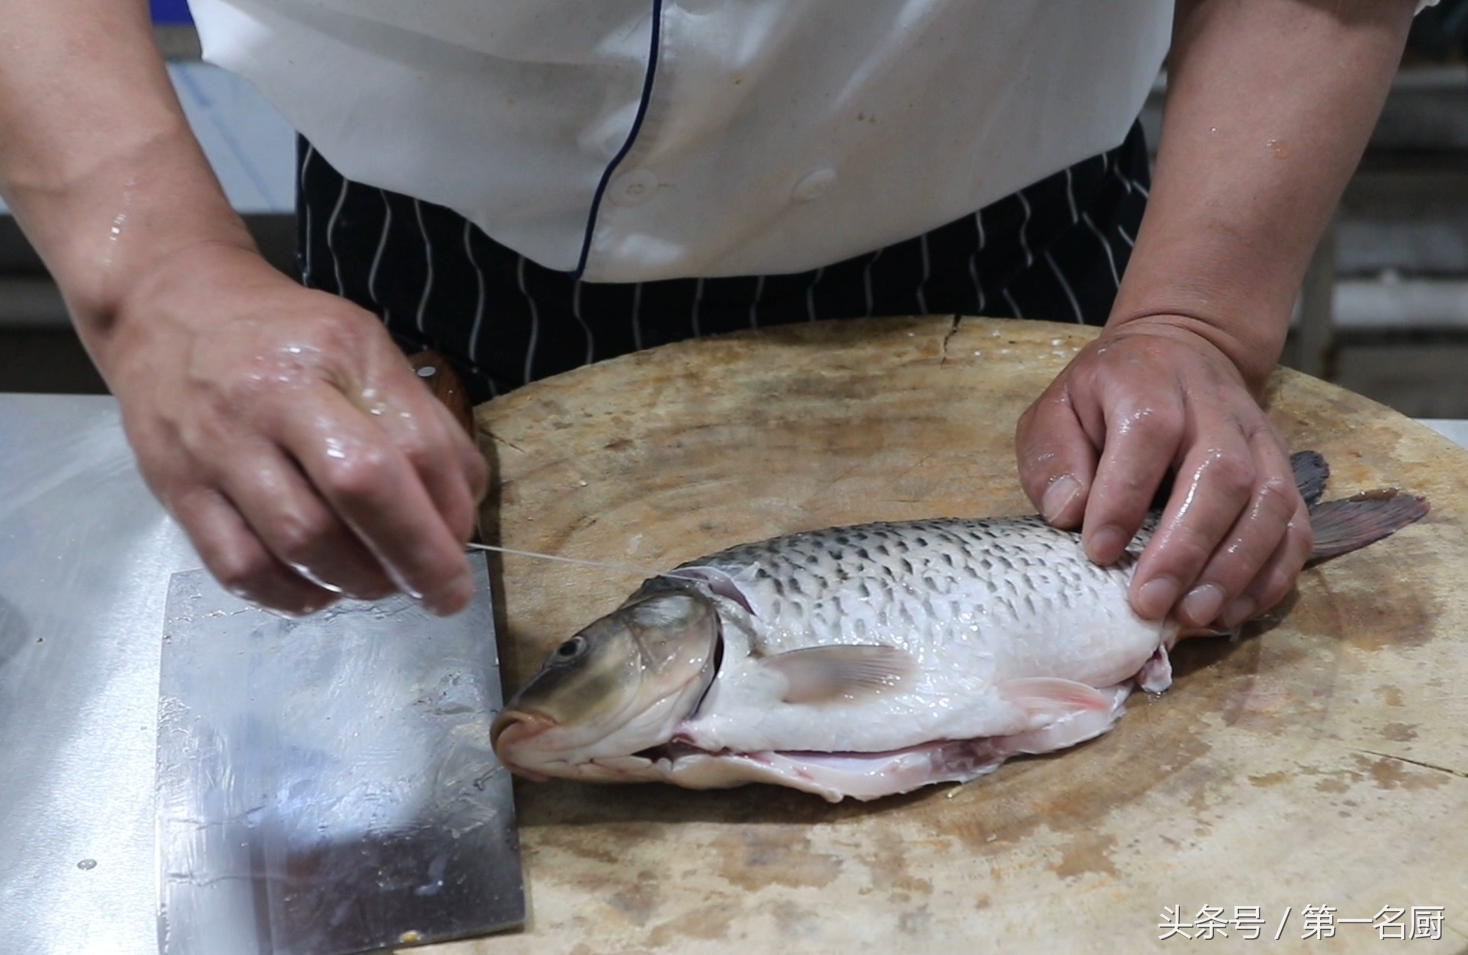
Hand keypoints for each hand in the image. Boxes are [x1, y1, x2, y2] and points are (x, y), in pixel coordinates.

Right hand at [106, 242, 486, 615]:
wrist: (165, 309)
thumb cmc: (285, 336)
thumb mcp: (366, 348)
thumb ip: (422, 422)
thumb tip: (461, 509)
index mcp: (333, 356)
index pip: (408, 446)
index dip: (447, 509)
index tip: (463, 546)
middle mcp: (270, 398)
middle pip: (354, 492)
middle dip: (414, 558)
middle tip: (442, 593)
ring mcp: (217, 448)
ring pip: (299, 542)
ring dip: (359, 581)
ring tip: (384, 583)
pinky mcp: (178, 492)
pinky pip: (240, 569)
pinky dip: (293, 595)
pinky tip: (323, 588)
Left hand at [1015, 319, 1311, 629]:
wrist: (1179, 354)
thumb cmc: (1104, 399)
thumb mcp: (1056, 410)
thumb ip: (1054, 457)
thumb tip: (1068, 512)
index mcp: (1148, 382)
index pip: (1147, 434)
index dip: (1124, 495)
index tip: (1098, 552)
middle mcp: (1214, 407)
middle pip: (1221, 473)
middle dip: (1186, 547)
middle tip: (1149, 602)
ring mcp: (1259, 439)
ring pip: (1269, 501)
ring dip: (1235, 567)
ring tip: (1194, 616)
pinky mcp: (1284, 470)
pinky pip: (1295, 525)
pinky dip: (1270, 574)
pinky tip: (1233, 611)